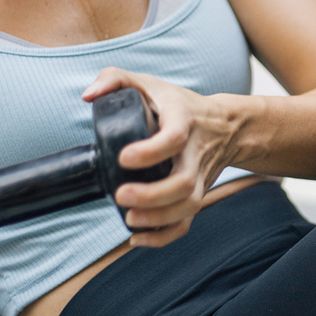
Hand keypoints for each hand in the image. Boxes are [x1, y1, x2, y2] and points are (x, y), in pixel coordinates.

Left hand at [83, 68, 236, 247]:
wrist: (227, 127)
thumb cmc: (180, 104)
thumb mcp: (151, 83)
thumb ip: (116, 78)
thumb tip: (88, 95)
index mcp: (183, 120)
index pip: (174, 137)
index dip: (152, 151)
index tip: (124, 157)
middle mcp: (195, 152)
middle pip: (184, 182)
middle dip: (153, 196)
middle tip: (120, 195)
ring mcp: (199, 178)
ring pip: (189, 205)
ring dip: (158, 218)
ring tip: (128, 218)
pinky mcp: (197, 195)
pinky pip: (187, 222)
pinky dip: (164, 237)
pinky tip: (137, 237)